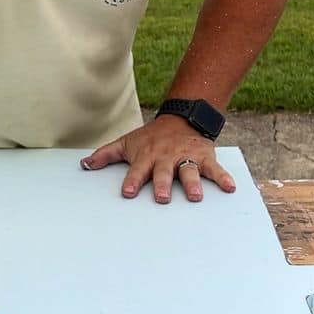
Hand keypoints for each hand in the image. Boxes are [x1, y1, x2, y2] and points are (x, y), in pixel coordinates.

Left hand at [81, 116, 235, 203]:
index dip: (133, 181)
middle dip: (163, 184)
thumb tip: (84, 165)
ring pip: (189, 171)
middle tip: (163, 197)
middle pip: (164, 172)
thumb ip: (106, 155)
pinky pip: (214, 169)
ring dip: (192, 183)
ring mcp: (186, 158)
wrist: (182, 116)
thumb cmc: (151, 136)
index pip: (138, 170)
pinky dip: (223, 178)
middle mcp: (166, 158)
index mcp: (147, 156)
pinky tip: (230, 188)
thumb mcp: (127, 142)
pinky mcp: (204, 157)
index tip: (128, 192)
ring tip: (195, 197)